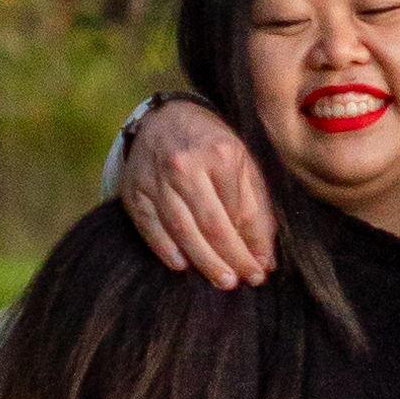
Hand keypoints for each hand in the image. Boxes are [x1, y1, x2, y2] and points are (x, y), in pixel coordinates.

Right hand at [120, 89, 276, 287]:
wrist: (165, 117)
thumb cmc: (210, 143)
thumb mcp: (242, 162)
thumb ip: (256, 207)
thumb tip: (265, 256)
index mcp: (220, 153)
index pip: (239, 211)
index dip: (252, 244)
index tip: (261, 269)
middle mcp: (186, 165)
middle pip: (212, 225)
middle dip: (230, 258)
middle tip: (242, 281)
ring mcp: (156, 178)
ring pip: (182, 230)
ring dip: (203, 261)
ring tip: (222, 280)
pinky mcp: (134, 190)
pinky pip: (150, 227)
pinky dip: (166, 250)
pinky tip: (182, 266)